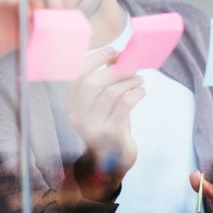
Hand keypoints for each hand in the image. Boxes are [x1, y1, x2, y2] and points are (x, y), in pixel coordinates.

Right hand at [63, 48, 144, 195]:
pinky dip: (136, 93)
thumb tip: (117, 54)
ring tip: (140, 79)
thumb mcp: (99, 105)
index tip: (113, 51)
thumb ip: (103, 83)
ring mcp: (93, 127)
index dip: (94, 60)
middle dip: (114, 69)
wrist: (112, 162)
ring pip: (111, 93)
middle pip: (91, 82)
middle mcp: (76, 117)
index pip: (76, 76)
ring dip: (129, 81)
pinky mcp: (111, 133)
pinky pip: (125, 104)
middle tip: (132, 66)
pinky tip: (142, 92)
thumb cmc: (108, 125)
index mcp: (70, 106)